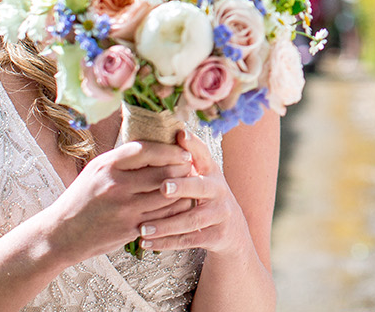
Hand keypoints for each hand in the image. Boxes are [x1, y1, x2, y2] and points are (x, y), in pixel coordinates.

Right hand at [37, 140, 194, 264]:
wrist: (61, 234)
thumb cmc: (82, 198)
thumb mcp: (96, 170)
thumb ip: (123, 158)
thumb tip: (156, 144)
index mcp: (107, 165)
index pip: (147, 150)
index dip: (170, 149)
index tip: (183, 151)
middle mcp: (115, 185)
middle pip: (162, 172)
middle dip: (182, 169)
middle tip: (190, 168)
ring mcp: (123, 208)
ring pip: (167, 196)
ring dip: (183, 190)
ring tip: (189, 184)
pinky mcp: (129, 228)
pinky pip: (163, 217)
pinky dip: (175, 209)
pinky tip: (180, 204)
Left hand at [135, 131, 251, 257]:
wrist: (231, 230)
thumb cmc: (204, 197)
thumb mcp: (200, 175)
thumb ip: (183, 160)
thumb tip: (164, 131)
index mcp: (211, 171)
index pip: (202, 153)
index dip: (192, 144)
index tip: (180, 134)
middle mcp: (218, 189)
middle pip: (201, 186)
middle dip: (183, 186)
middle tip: (162, 187)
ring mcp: (220, 213)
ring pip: (192, 219)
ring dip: (166, 224)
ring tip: (143, 228)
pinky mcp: (217, 235)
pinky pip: (189, 240)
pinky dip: (166, 243)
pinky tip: (146, 242)